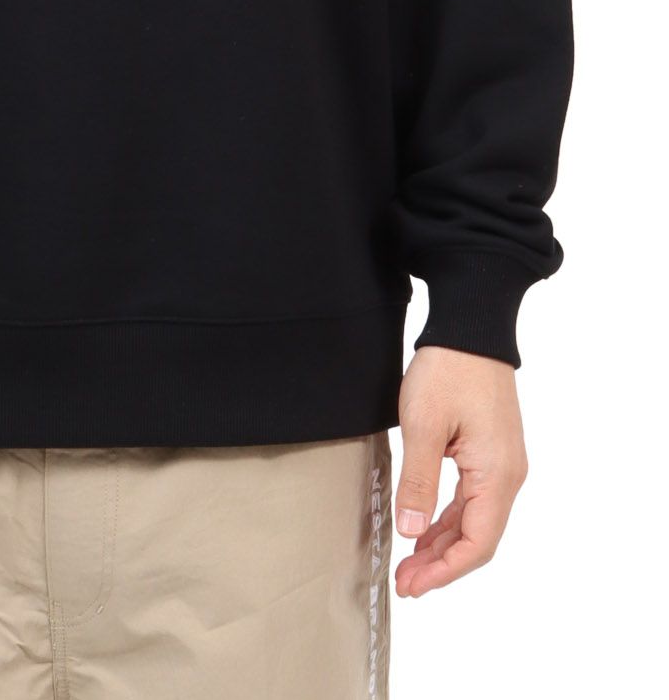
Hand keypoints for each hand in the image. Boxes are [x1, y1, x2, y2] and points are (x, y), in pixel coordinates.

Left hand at [394, 345, 527, 597]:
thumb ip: (419, 481)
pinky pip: (471, 499)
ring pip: (473, 520)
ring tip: (409, 562)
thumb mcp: (424, 424)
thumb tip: (412, 531)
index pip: (477, 543)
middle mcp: (507, 476)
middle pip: (477, 538)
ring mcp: (501, 465)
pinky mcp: (489, 453)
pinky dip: (447, 518)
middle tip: (404, 582)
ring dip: (442, 544)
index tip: (412, 584)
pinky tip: (424, 528)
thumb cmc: (449, 369)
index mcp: (497, 475)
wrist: (470, 328)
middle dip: (440, 564)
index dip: (444, 571)